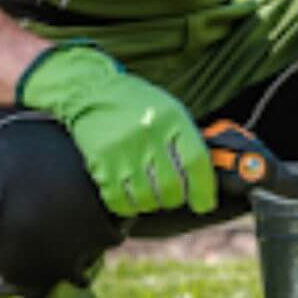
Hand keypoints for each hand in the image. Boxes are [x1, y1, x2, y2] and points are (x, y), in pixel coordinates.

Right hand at [17, 44, 216, 217]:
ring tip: (151, 193)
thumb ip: (187, 140)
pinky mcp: (100, 163)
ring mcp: (122, 150)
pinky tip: (131, 196)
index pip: (195, 162)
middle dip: (175, 199)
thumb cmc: (136, 104)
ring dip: (152, 203)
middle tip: (173, 196)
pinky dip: (129, 205)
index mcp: (171, 118)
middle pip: (170, 187)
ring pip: (146, 199)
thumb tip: (205, 179)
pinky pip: (119, 201)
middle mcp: (147, 134)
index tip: (203, 204)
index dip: (203, 190)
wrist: (92, 91)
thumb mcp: (169, 110)